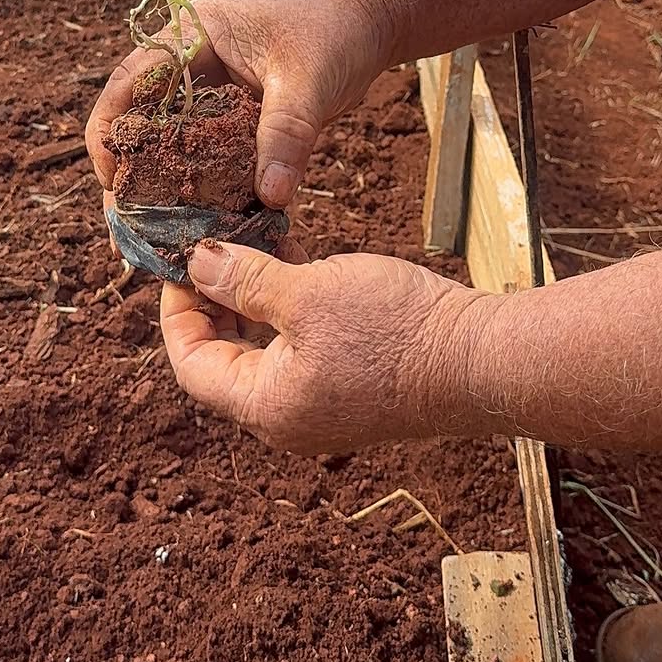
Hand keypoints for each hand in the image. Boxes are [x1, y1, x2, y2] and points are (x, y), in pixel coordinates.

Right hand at [85, 0, 389, 208]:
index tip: (111, 181)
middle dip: (133, 174)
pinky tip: (209, 228)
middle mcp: (192, 64)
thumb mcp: (308, 80)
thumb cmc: (336, 26)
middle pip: (143, 122)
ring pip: (176, 145)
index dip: (111, 132)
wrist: (375, 14)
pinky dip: (209, 188)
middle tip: (129, 228)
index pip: (130, 83)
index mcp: (190, 36)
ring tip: (159, 239)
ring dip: (169, 188)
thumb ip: (285, 135)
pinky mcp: (238, 118)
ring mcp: (214, 92)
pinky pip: (213, 157)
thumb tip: (269, 198)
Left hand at [160, 240, 495, 454]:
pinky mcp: (353, 388)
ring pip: (265, 350)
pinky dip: (288, 310)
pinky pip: (300, 350)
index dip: (178, 311)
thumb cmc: (396, 329)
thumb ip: (246, 279)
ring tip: (254, 242)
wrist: (482, 357)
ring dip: (254, 298)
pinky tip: (296, 262)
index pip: (193, 364)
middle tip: (213, 245)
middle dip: (215, 299)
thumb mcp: (309, 292)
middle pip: (226, 359)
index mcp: (267, 406)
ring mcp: (323, 407)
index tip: (180, 261)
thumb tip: (197, 263)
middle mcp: (288, 418)